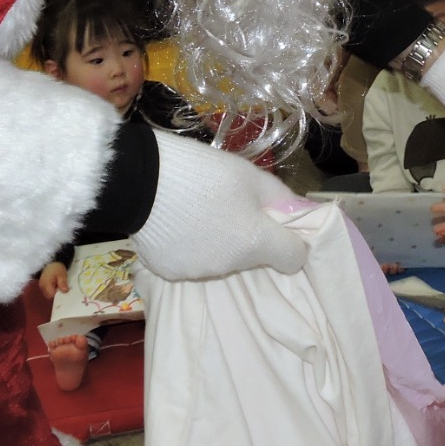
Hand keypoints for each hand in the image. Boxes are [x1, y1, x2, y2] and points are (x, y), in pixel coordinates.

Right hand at [36, 261, 69, 299]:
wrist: (51, 262)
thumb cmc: (56, 268)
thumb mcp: (62, 274)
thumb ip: (63, 283)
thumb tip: (65, 291)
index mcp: (46, 283)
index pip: (51, 295)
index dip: (58, 295)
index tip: (64, 292)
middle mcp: (42, 286)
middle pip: (49, 296)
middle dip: (56, 294)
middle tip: (63, 289)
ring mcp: (41, 286)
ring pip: (49, 294)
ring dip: (54, 292)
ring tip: (60, 286)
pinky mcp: (43, 286)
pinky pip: (48, 291)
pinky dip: (53, 290)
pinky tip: (57, 286)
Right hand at [134, 130, 305, 279]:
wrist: (141, 180)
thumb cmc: (204, 173)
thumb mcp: (251, 175)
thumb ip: (282, 198)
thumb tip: (303, 213)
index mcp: (257, 242)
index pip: (294, 258)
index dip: (291, 241)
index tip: (278, 226)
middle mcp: (231, 266)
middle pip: (254, 257)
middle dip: (249, 237)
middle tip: (231, 208)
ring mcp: (199, 272)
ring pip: (222, 260)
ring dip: (219, 243)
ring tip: (197, 213)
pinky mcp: (171, 273)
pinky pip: (192, 262)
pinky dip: (189, 248)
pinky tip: (177, 224)